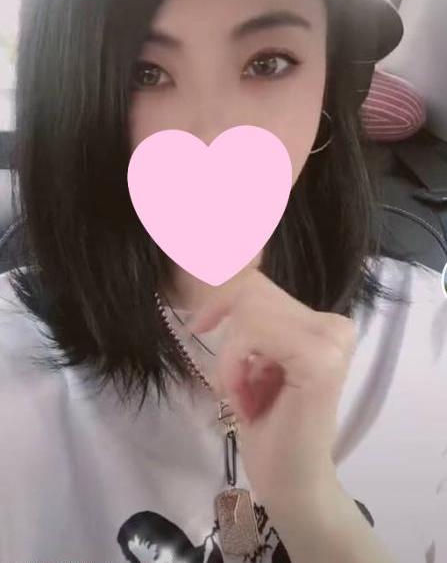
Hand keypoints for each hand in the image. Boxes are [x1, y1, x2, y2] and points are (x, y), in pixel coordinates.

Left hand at [188, 266, 357, 515]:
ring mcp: (332, 339)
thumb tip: (225, 262)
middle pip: (252, 290)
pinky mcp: (320, 358)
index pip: (260, 283)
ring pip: (249, 309)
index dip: (223, 288)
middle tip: (232, 384)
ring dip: (231, 359)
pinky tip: (249, 402)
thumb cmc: (268, 428)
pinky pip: (250, 333)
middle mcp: (335, 325)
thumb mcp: (253, 361)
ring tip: (245, 396)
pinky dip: (234, 367)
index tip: (200, 315)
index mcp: (324, 323)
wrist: (289, 484)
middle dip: (226, 335)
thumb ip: (250, 318)